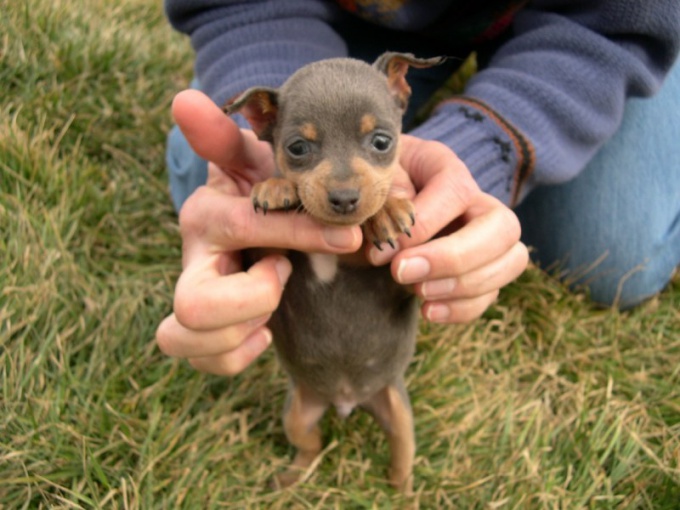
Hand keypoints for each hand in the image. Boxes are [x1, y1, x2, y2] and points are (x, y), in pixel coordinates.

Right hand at [156, 90, 361, 374]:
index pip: (247, 226)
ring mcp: (192, 298)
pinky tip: (266, 333)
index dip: (301, 234)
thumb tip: (183, 97)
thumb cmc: (262, 194)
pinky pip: (208, 362)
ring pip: (185, 338)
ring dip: (242, 329)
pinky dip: (238, 354)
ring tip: (272, 304)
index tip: (348, 239)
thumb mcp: (253, 164)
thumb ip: (224, 137)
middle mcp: (190, 260)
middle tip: (280, 277)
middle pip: (193, 305)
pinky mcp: (202, 333)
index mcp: (205, 215)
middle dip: (252, 301)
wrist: (254, 231)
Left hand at [368, 135, 528, 322]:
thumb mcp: (365, 185)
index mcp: (443, 167)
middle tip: (402, 273)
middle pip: (502, 227)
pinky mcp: (480, 272)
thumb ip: (382, 193)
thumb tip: (400, 220)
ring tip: (416, 291)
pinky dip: (462, 308)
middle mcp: (475, 202)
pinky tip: (427, 311)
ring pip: (511, 262)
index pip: (456, 190)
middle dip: (454, 257)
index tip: (385, 248)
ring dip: (463, 285)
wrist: (362, 219)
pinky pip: (491, 294)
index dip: (425, 223)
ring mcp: (485, 239)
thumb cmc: (364, 196)